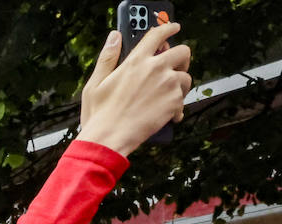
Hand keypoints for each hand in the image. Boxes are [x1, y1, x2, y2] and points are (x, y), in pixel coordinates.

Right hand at [78, 22, 191, 156]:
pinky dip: (176, 108)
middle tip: (173, 68)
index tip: (174, 27)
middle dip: (181, 59)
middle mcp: (155, 68)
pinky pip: (183, 101)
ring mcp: (168, 85)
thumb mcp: (95, 83)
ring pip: (186, 77)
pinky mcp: (175, 102)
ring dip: (179, 86)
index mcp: (135, 61)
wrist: (109, 139)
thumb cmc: (100, 115)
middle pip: (182, 52)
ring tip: (165, 97)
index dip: (168, 28)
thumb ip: (108, 57)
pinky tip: (165, 115)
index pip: (157, 34)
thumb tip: (114, 37)